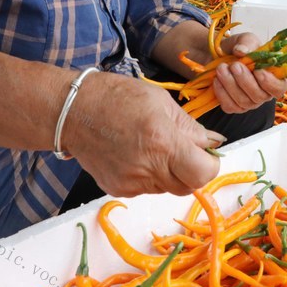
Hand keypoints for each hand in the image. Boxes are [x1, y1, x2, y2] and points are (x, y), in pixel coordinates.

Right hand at [64, 74, 223, 197]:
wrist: (73, 112)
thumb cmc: (117, 97)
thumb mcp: (161, 102)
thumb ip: (190, 127)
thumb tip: (213, 142)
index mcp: (163, 142)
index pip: (203, 173)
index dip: (210, 165)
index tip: (207, 154)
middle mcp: (148, 168)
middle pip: (188, 186)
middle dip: (192, 170)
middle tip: (183, 149)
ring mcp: (131, 182)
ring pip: (167, 188)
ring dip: (170, 172)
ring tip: (153, 146)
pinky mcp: (118, 189)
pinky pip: (146, 188)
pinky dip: (150, 175)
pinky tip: (137, 154)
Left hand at [212, 32, 286, 112]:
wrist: (221, 56)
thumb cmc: (241, 49)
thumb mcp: (246, 40)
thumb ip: (247, 43)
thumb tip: (241, 51)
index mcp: (274, 78)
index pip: (279, 87)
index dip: (270, 82)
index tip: (258, 71)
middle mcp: (264, 94)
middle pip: (259, 96)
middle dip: (245, 80)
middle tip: (234, 65)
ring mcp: (250, 103)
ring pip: (243, 101)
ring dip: (230, 84)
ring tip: (221, 68)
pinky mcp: (234, 107)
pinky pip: (230, 106)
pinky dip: (221, 93)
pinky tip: (217, 80)